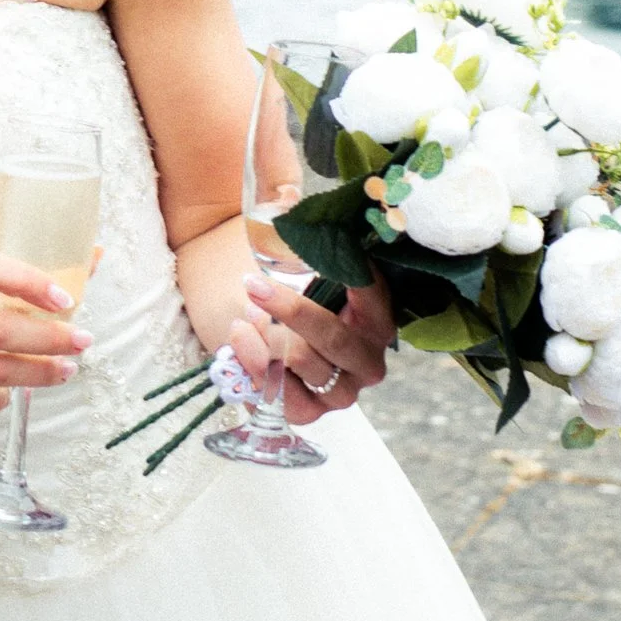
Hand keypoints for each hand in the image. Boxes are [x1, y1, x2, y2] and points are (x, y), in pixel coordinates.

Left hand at [233, 256, 394, 424]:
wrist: (280, 347)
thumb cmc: (305, 304)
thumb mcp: (318, 279)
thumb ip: (321, 253)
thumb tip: (297, 207)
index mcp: (379, 324)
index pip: (371, 294)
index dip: (351, 273)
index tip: (327, 248)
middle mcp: (368, 363)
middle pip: (331, 336)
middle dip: (289, 309)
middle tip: (252, 285)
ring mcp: (342, 393)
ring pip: (298, 361)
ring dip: (263, 336)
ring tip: (245, 319)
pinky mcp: (310, 414)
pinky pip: (276, 391)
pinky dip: (252, 362)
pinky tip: (242, 343)